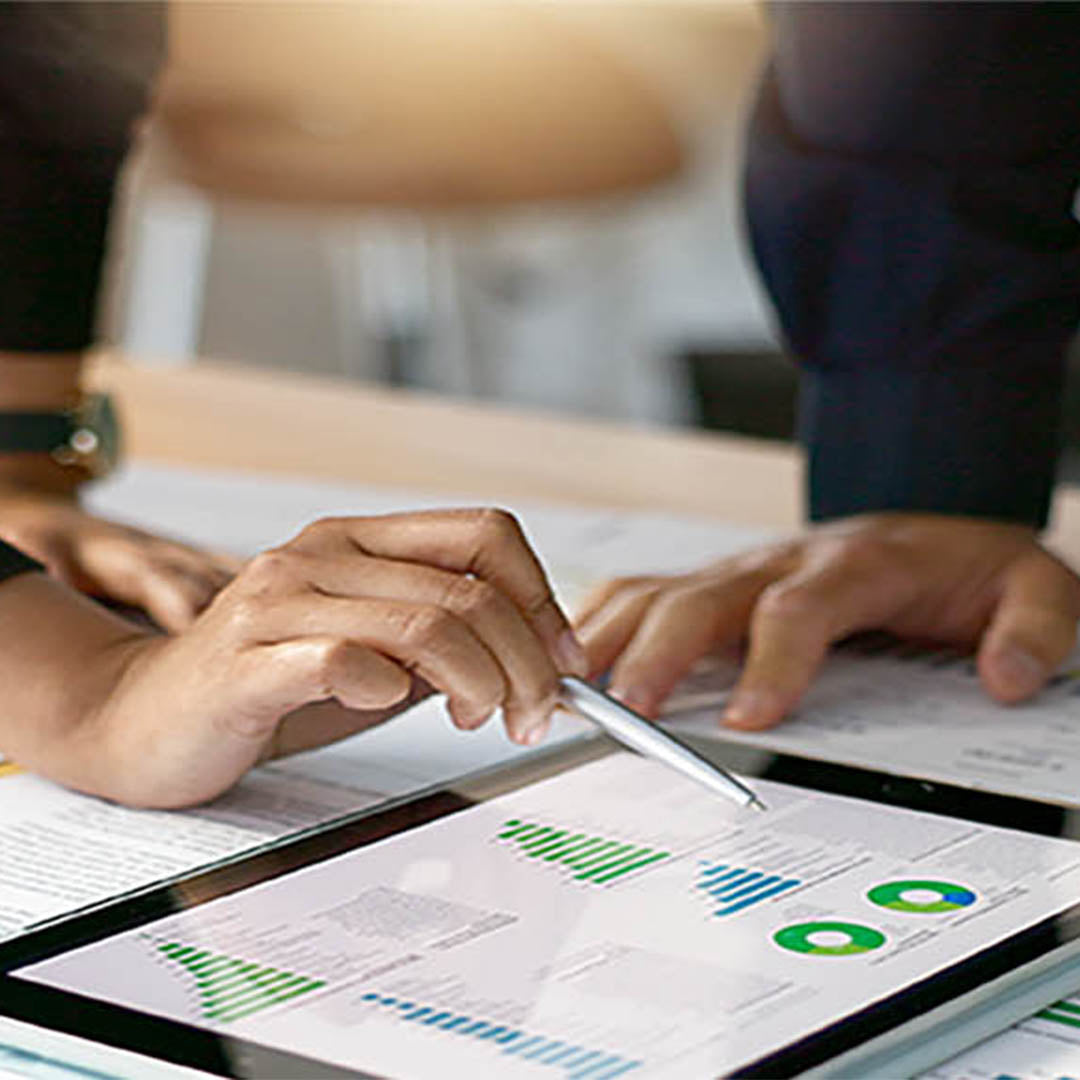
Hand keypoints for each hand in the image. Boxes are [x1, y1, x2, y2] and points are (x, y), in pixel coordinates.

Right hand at [2, 509, 586, 806]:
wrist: (143, 720)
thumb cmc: (267, 687)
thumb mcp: (374, 653)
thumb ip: (442, 643)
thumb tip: (540, 660)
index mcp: (358, 540)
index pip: (483, 533)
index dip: (541, 595)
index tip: (564, 657)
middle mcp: (320, 554)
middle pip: (467, 589)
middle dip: (527, 660)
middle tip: (536, 712)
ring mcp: (278, 602)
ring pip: (423, 622)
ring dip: (480, 682)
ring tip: (483, 719)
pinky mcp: (245, 661)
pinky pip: (342, 661)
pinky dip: (389, 689)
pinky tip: (390, 705)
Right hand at [575, 513, 1079, 729]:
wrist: (929, 531)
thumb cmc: (962, 567)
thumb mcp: (1034, 585)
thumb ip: (1035, 626)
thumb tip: (1004, 678)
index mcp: (854, 562)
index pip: (798, 608)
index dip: (769, 663)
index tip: (745, 721)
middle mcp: (783, 561)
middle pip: (702, 598)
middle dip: (659, 654)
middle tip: (629, 712)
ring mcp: (742, 569)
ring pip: (659, 591)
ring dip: (612, 638)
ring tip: (574, 688)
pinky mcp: (718, 582)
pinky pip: (648, 590)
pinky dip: (604, 620)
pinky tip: (579, 657)